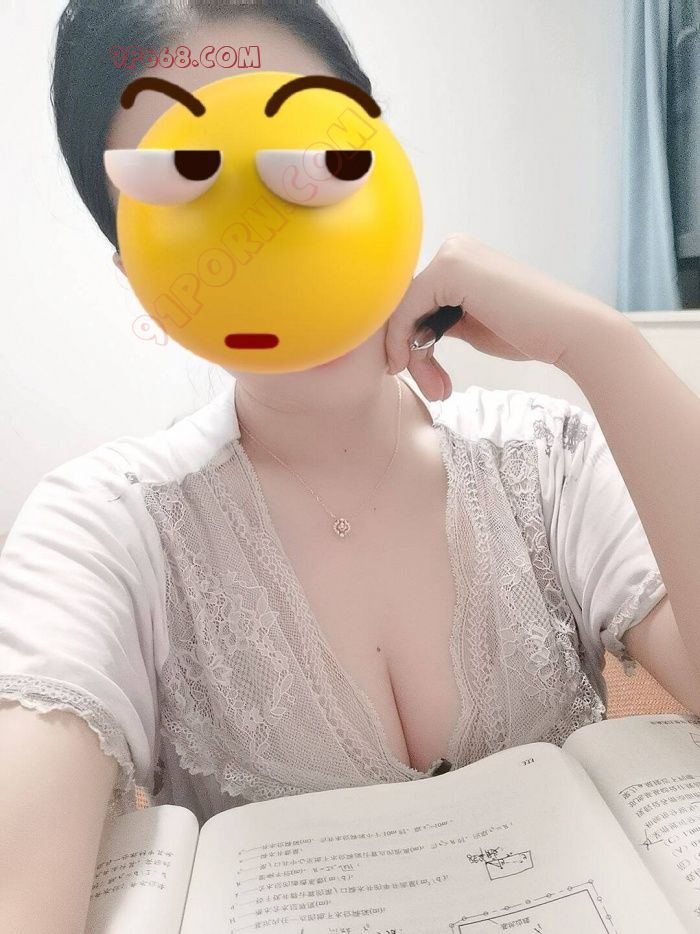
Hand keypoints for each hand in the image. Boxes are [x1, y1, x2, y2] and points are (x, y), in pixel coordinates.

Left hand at [385, 234, 618, 401]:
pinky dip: (402, 341)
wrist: (568, 332)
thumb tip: (409, 332)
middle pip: (406, 305)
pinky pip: (406, 309)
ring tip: (436, 387)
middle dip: (411, 351)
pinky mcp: (449, 268)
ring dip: (412, 355)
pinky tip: (412, 366)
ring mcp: (451, 255)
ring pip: (404, 310)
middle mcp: (453, 248)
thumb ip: (443, 320)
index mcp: (460, 259)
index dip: (410, 342)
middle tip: (433, 388)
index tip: (422, 377)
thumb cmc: (528, 333)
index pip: (415, 302)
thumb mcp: (473, 325)